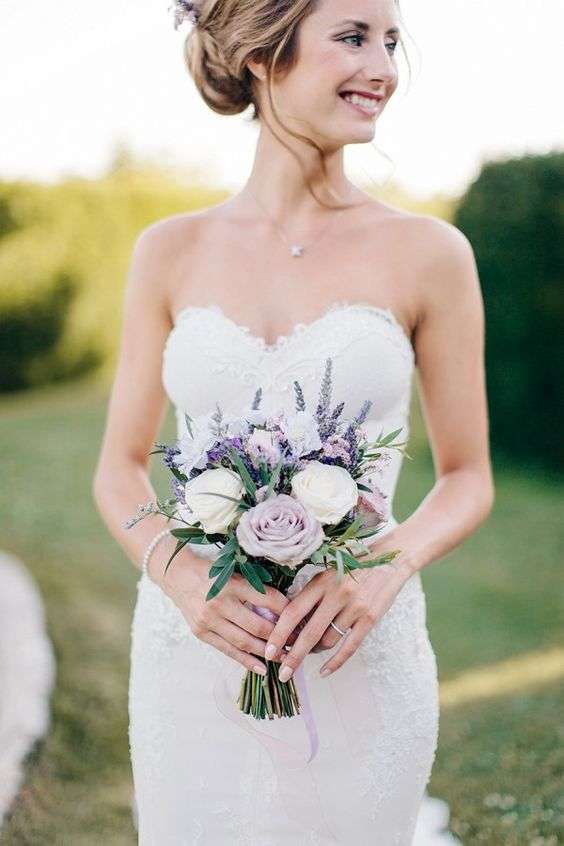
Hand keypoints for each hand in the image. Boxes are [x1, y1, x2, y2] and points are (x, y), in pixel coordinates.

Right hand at [150, 540, 289, 675]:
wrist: (178, 576)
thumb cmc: (212, 572)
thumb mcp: (235, 572)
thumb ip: (256, 588)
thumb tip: (285, 607)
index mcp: (233, 583)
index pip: (268, 599)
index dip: (287, 611)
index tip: (301, 619)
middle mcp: (221, 602)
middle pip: (258, 625)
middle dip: (280, 637)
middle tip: (298, 643)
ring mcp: (209, 620)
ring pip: (244, 642)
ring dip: (267, 653)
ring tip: (285, 658)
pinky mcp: (201, 633)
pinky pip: (228, 651)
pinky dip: (246, 661)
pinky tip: (262, 669)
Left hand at [264, 559, 411, 680]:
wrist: (389, 560)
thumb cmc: (352, 567)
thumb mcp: (327, 574)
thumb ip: (310, 595)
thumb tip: (288, 624)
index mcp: (321, 582)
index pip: (293, 612)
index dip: (279, 633)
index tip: (268, 650)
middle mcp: (336, 594)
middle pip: (309, 633)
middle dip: (293, 656)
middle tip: (283, 673)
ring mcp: (355, 608)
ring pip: (328, 641)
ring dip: (315, 652)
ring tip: (309, 654)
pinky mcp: (370, 619)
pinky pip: (349, 647)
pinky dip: (335, 662)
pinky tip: (324, 671)